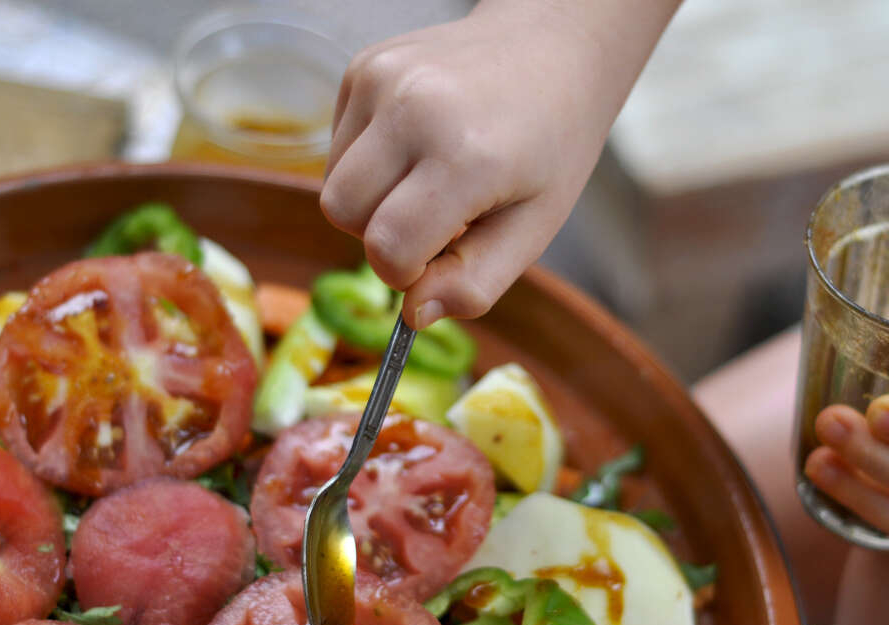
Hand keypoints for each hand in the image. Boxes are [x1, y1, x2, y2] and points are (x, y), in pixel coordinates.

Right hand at [319, 0, 677, 329]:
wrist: (554, 45)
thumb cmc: (551, 142)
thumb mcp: (535, 226)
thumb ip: (476, 282)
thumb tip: (414, 315)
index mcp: (466, 156)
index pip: (387, 248)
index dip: (405, 272)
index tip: (437, 260)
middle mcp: (414, 110)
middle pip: (343, 214)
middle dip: (383, 235)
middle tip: (439, 219)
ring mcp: (383, 79)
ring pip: (334, 181)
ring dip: (374, 200)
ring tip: (432, 179)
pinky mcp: (365, 66)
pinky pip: (339, 145)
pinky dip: (370, 162)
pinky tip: (419, 145)